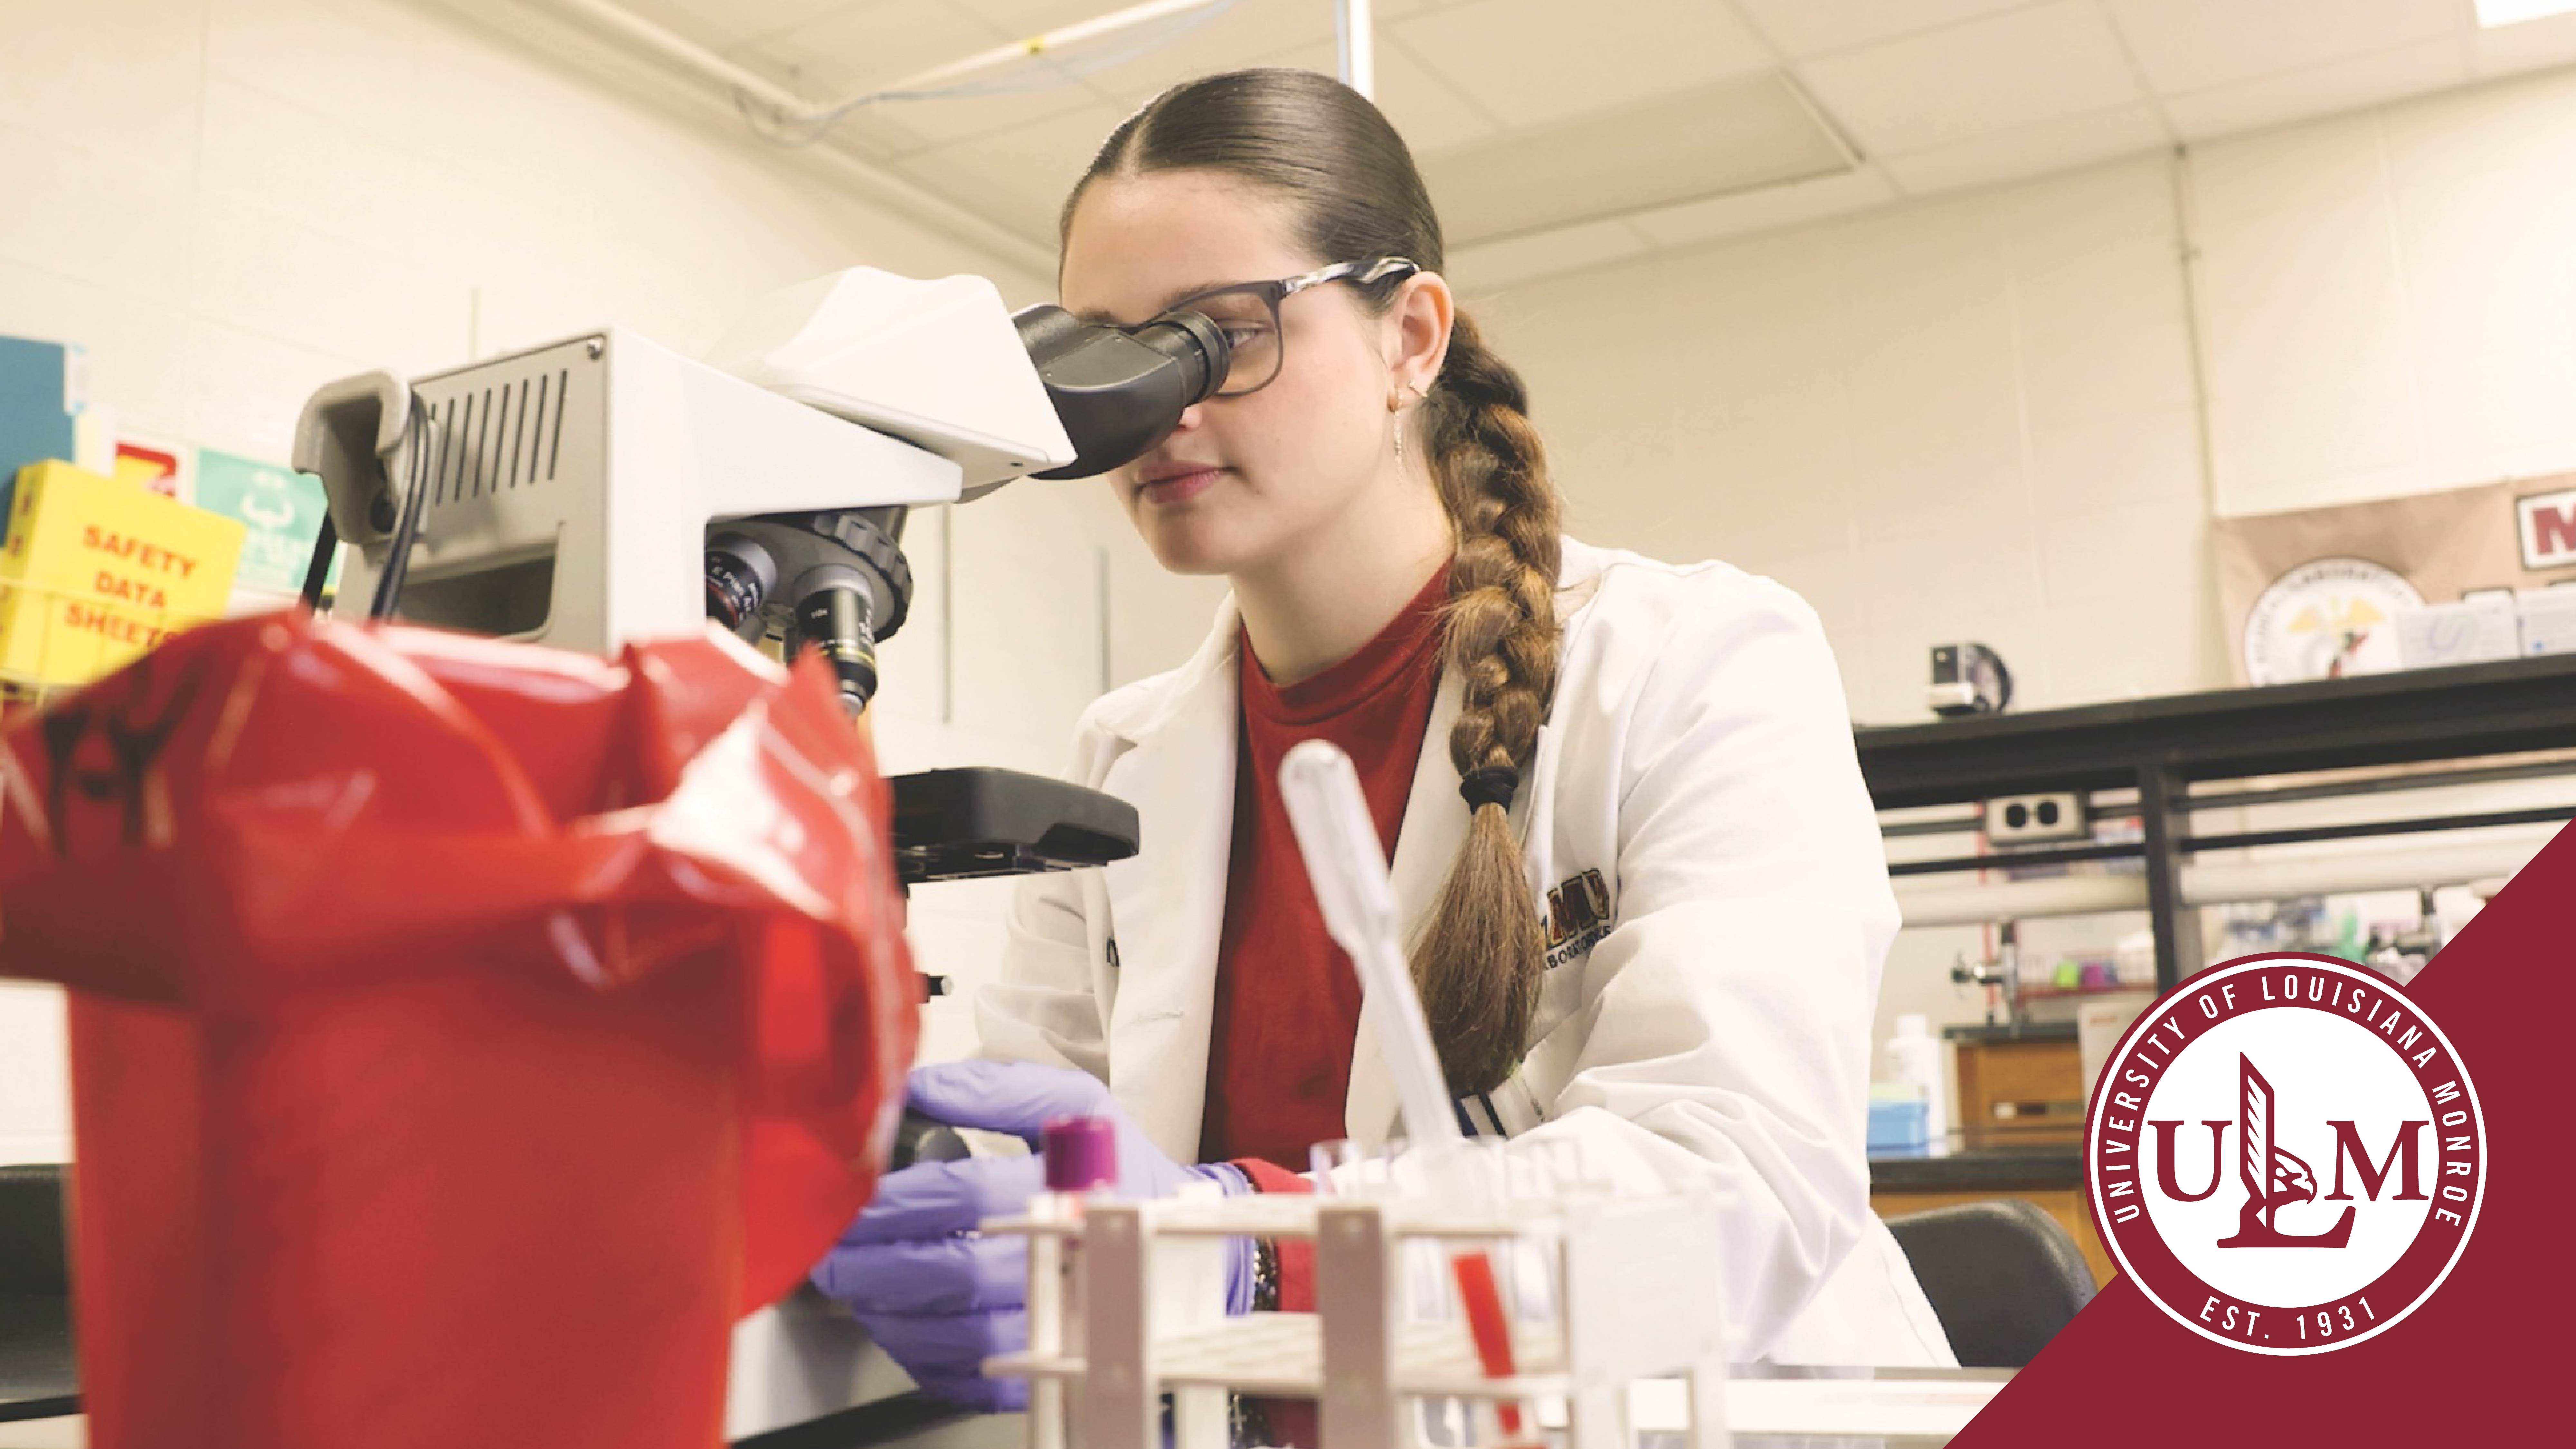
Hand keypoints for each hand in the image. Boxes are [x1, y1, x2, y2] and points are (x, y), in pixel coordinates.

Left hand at [811, 1060, 1252, 1410]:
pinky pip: (970, 1378)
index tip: (854, 1194)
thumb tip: (915, 1087)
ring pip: (955, 1335)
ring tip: (856, 1285)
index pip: (969, 1196)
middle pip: (953, 1272)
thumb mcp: (1074, 1105)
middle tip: (832, 1249)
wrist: (1176, 1245)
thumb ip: (995, 1089)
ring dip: (888, 1312)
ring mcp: (1060, 1325)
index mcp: (1073, 1190)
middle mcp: (1067, 1262)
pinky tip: (901, 1323)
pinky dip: (920, 1355)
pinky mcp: (1048, 1369)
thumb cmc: (1118, 1171)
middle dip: (875, 1262)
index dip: (900, 1198)